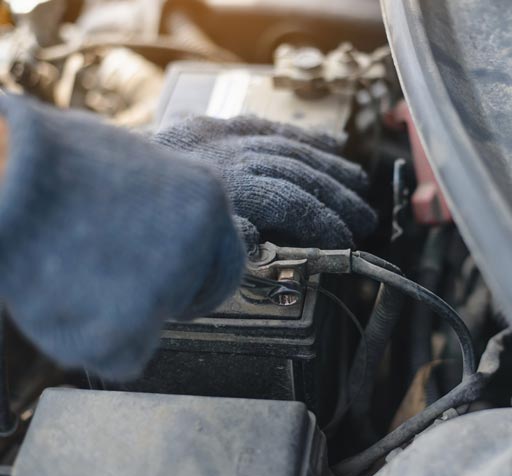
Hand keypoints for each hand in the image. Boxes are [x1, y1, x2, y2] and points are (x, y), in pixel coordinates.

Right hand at [0, 95, 243, 378]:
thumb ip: (166, 202)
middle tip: (124, 294)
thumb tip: (168, 225)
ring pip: (153, 326)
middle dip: (171, 301)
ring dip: (118, 315)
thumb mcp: (131, 163)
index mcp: (206, 198)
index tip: (176, 284)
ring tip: (69, 273)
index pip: (227, 260)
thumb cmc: (50, 162)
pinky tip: (60, 303)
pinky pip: (122, 357)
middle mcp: (200, 244)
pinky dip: (93, 343)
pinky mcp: (127, 330)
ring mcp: (167, 287)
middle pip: (200, 296)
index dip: (200, 277)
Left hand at [153, 116, 377, 251]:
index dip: (323, 222)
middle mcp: (226, 156)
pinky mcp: (210, 126)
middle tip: (367, 219)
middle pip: (297, 173)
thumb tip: (256, 246)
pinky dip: (302, 136)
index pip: (289, 202)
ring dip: (330, 167)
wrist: (84, 187)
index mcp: (221, 191)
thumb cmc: (133, 230)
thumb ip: (221, 249)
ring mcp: (219, 137)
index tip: (344, 241)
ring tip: (360, 184)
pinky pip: (266, 126)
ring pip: (289, 147)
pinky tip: (332, 144)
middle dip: (337, 198)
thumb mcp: (177, 252)